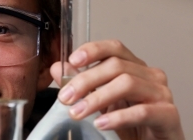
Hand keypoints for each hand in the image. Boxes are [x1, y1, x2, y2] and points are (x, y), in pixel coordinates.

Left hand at [50, 40, 184, 139]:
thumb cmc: (129, 124)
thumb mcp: (100, 104)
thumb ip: (81, 85)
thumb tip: (58, 68)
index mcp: (133, 68)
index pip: (114, 48)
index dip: (93, 50)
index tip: (73, 60)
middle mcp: (149, 76)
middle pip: (116, 66)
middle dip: (85, 80)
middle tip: (65, 97)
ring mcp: (160, 94)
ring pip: (127, 83)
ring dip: (97, 98)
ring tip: (77, 112)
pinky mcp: (167, 115)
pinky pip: (142, 111)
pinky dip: (118, 117)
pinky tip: (100, 123)